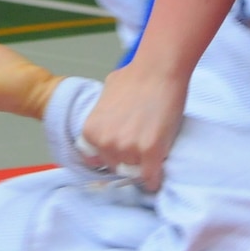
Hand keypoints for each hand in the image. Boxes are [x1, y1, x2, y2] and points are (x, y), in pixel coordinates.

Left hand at [80, 57, 186, 191]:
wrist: (158, 70)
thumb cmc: (133, 77)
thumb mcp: (104, 97)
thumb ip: (102, 117)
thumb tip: (106, 124)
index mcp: (91, 132)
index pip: (96, 160)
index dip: (110, 155)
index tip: (120, 154)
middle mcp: (106, 144)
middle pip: (116, 167)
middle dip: (126, 160)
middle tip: (139, 148)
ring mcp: (128, 150)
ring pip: (134, 173)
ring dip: (142, 167)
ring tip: (151, 153)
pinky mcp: (151, 153)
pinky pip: (151, 179)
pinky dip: (154, 180)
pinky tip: (156, 177)